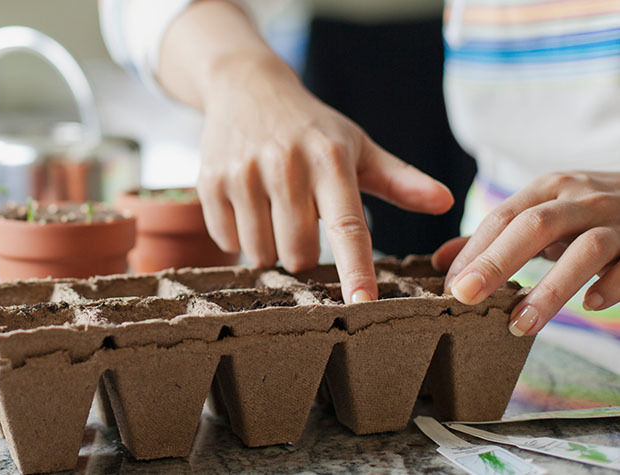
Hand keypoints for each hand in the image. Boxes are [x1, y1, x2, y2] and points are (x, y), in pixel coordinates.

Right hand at [198, 56, 453, 303]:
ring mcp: (242, 174)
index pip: (347, 225)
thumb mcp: (357, 146)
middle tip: (301, 220)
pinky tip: (246, 203)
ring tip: (273, 209)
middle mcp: (285, 165)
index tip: (363, 304)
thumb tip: (446, 202)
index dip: (355, 269)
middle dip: (303, 253)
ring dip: (270, 246)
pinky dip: (240, 234)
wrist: (246, 87)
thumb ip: (399, 180)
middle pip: (298, 252)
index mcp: (330, 160)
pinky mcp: (209, 182)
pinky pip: (228, 240)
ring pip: (260, 252)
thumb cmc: (312, 127)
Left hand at [432, 171, 619, 335]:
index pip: (502, 217)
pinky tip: (591, 305)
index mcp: (548, 190)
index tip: (450, 287)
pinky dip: (612, 285)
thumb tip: (441, 262)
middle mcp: (581, 200)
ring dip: (550, 289)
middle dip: (496, 261)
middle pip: (534, 226)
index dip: (474, 252)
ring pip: (585, 250)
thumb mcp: (541, 212)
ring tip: (519, 325)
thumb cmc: (586, 211)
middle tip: (466, 297)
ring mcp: (618, 221)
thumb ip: (494, 236)